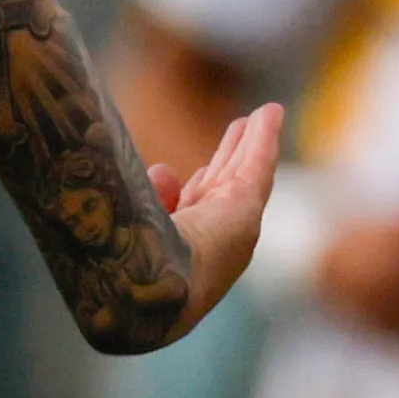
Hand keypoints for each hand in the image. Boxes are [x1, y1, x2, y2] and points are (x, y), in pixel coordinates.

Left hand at [142, 103, 287, 326]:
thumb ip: (145, 194)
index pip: (183, 211)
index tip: (182, 174)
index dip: (187, 189)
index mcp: (173, 247)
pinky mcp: (248, 206)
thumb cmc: (127, 259)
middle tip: (237, 130)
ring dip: (251, 142)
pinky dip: (266, 135)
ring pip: (244, 172)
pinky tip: (271, 111)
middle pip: (218, 188)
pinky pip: (259, 163)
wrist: (151, 287)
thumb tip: (163, 172)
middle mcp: (204, 238)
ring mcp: (230, 224)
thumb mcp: (127, 215)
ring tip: (260, 117)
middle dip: (227, 158)